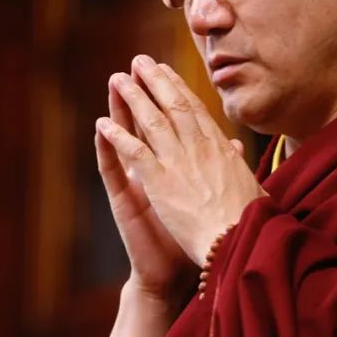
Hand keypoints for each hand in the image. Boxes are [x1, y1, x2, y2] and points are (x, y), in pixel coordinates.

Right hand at [96, 71, 196, 305]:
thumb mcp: (211, 198)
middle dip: (143, 91)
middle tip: (138, 61)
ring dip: (120, 109)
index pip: (171, 123)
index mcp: (174, 166)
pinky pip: (112, 170)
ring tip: (115, 81)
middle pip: (146, 122)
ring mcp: (136, 182)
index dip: (170, 96)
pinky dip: (106, 147)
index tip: (170, 68)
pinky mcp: (124, 201)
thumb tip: (236, 146)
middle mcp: (153, 169)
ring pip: (126, 138)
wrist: (174, 274)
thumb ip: (219, 169)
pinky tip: (100, 126)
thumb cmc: (195, 237)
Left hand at [97, 55, 266, 264]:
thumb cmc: (251, 219)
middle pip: (173, 106)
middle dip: (155, 81)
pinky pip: (134, 152)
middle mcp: (200, 148)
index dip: (179, 88)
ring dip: (133, 98)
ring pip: (152, 121)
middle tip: (139, 61)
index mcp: (221, 149)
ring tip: (117, 79)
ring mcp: (179, 163)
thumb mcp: (251, 185)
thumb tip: (237, 147)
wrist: (241, 240)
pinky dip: (117, 136)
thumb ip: (238, 163)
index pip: (196, 110)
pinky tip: (103, 123)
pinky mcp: (160, 182)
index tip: (167, 72)